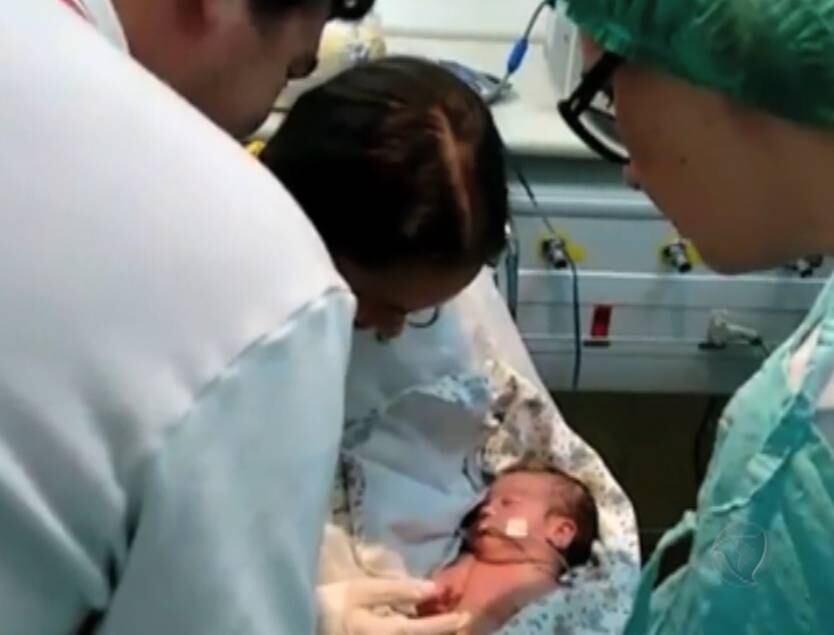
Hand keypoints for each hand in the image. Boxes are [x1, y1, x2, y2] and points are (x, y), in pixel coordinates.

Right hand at [318, 577, 470, 634]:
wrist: (298, 621)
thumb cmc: (327, 603)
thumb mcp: (358, 590)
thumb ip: (395, 589)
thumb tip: (431, 589)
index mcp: (381, 631)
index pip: (420, 629)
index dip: (444, 624)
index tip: (465, 616)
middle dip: (442, 634)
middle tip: (464, 624)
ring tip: (448, 626)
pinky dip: (414, 633)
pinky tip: (418, 628)